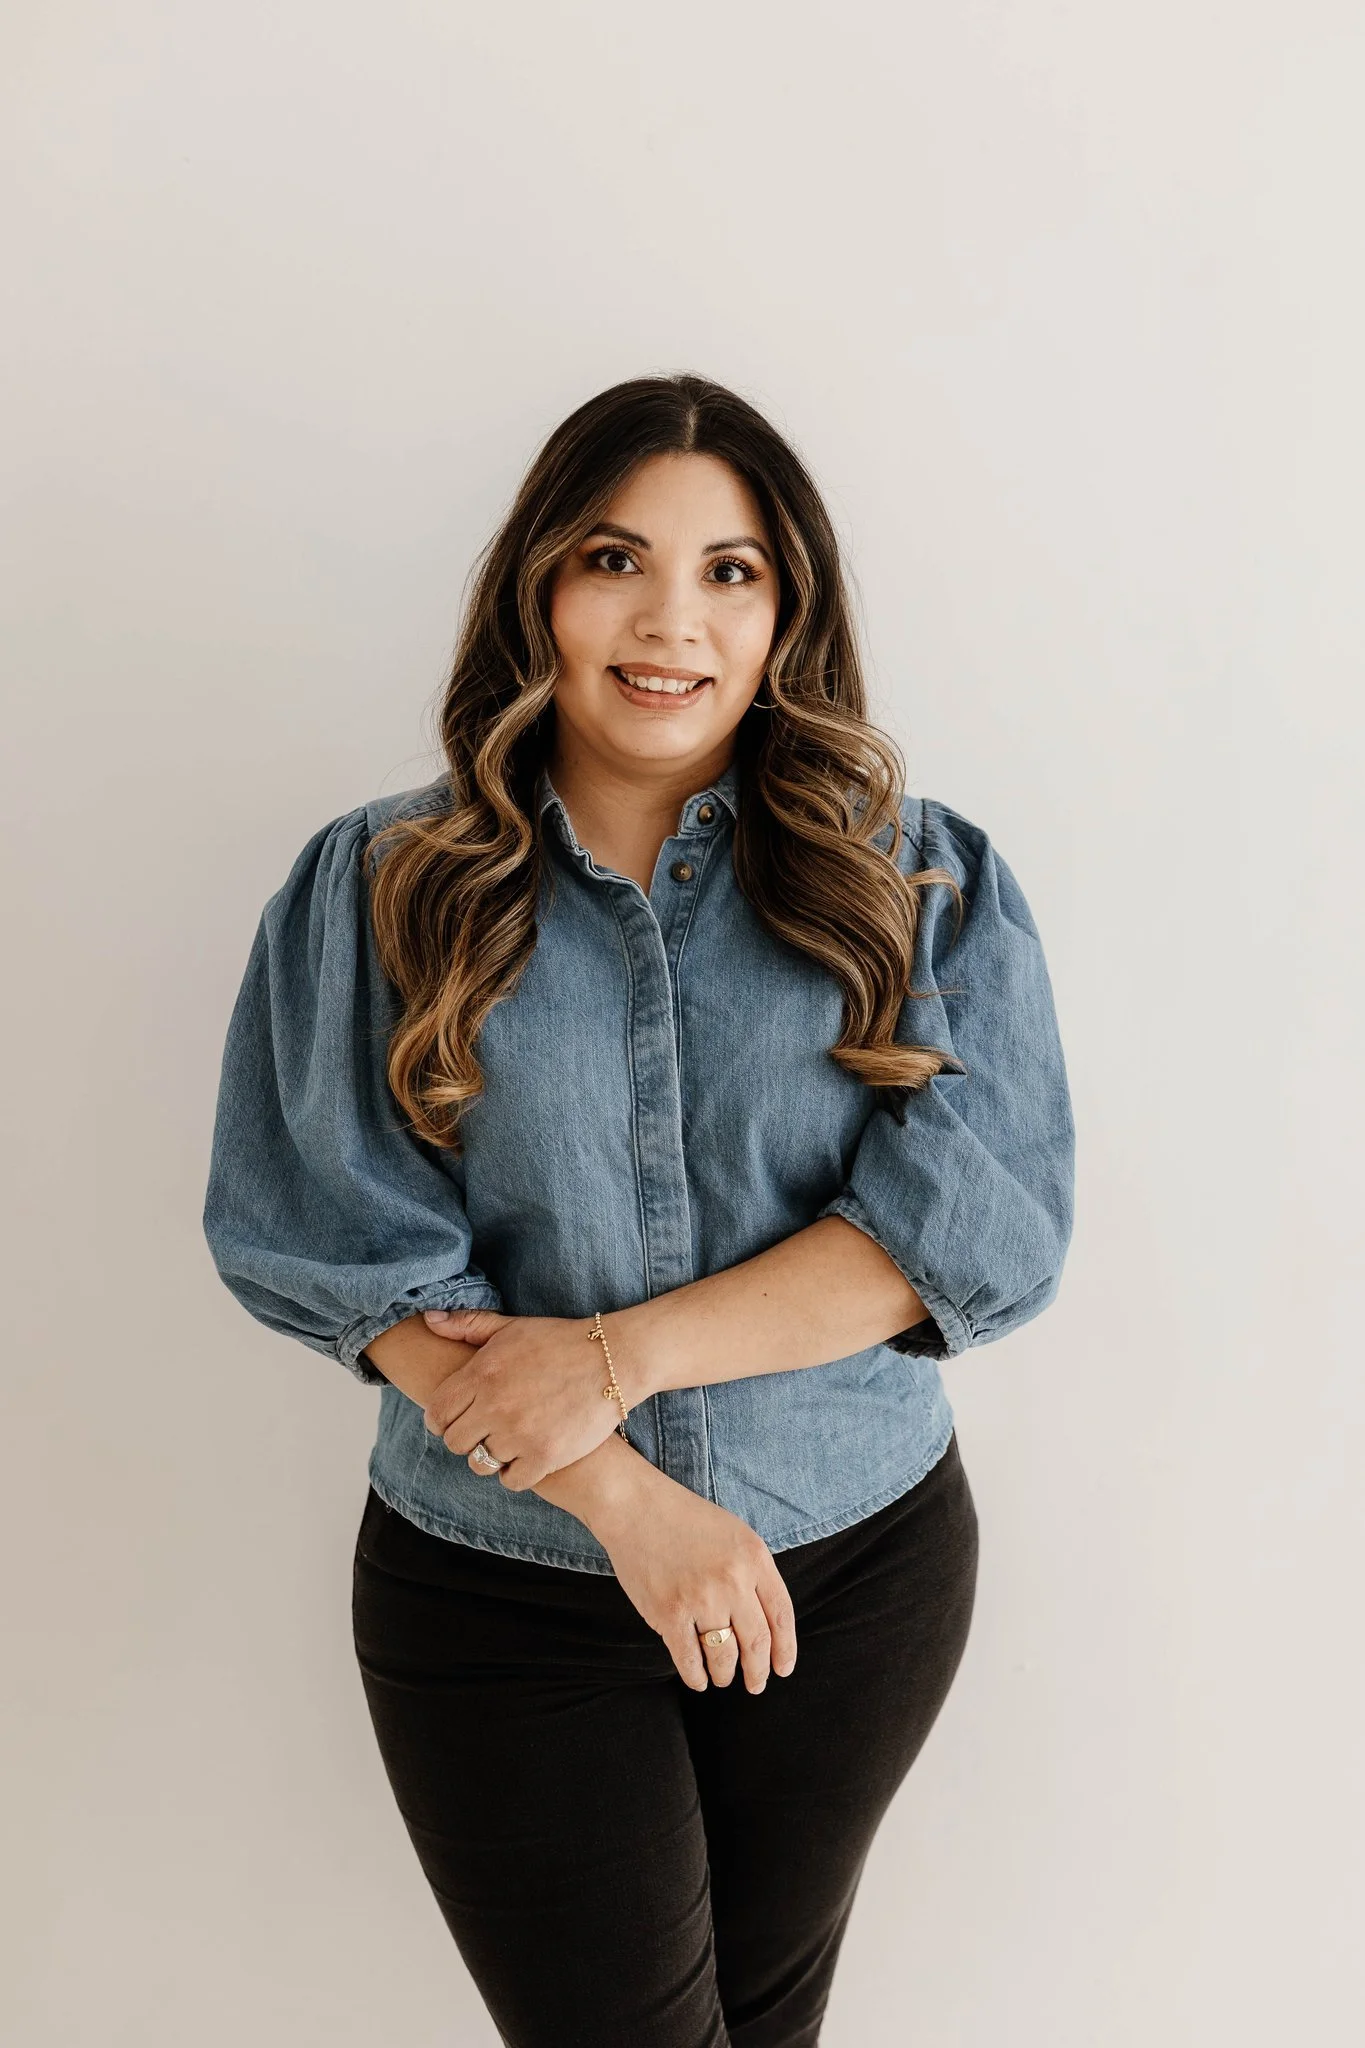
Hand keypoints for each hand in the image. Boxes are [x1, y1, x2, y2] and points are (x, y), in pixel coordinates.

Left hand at [420, 1307, 631, 1490]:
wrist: (613, 1359)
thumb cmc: (560, 1341)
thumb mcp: (512, 1327)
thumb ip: (468, 1324)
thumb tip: (429, 1321)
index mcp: (483, 1373)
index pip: (437, 1413)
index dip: (440, 1420)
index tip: (453, 1420)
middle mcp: (496, 1405)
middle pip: (455, 1442)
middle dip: (465, 1437)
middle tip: (483, 1431)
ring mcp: (520, 1433)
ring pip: (480, 1464)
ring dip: (489, 1456)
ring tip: (506, 1443)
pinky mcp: (545, 1456)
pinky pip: (511, 1480)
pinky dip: (515, 1473)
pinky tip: (525, 1457)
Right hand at [587, 1458, 798, 1694]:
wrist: (636, 1507)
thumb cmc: (686, 1519)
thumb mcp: (736, 1534)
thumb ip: (754, 1572)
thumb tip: (766, 1621)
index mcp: (754, 1558)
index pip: (781, 1615)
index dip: (785, 1648)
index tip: (783, 1667)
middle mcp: (732, 1581)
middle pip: (757, 1642)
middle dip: (759, 1672)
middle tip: (756, 1684)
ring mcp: (701, 1600)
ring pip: (724, 1656)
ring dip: (725, 1674)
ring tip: (723, 1678)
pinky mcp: (669, 1614)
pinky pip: (689, 1659)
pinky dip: (696, 1676)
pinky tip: (698, 1679)